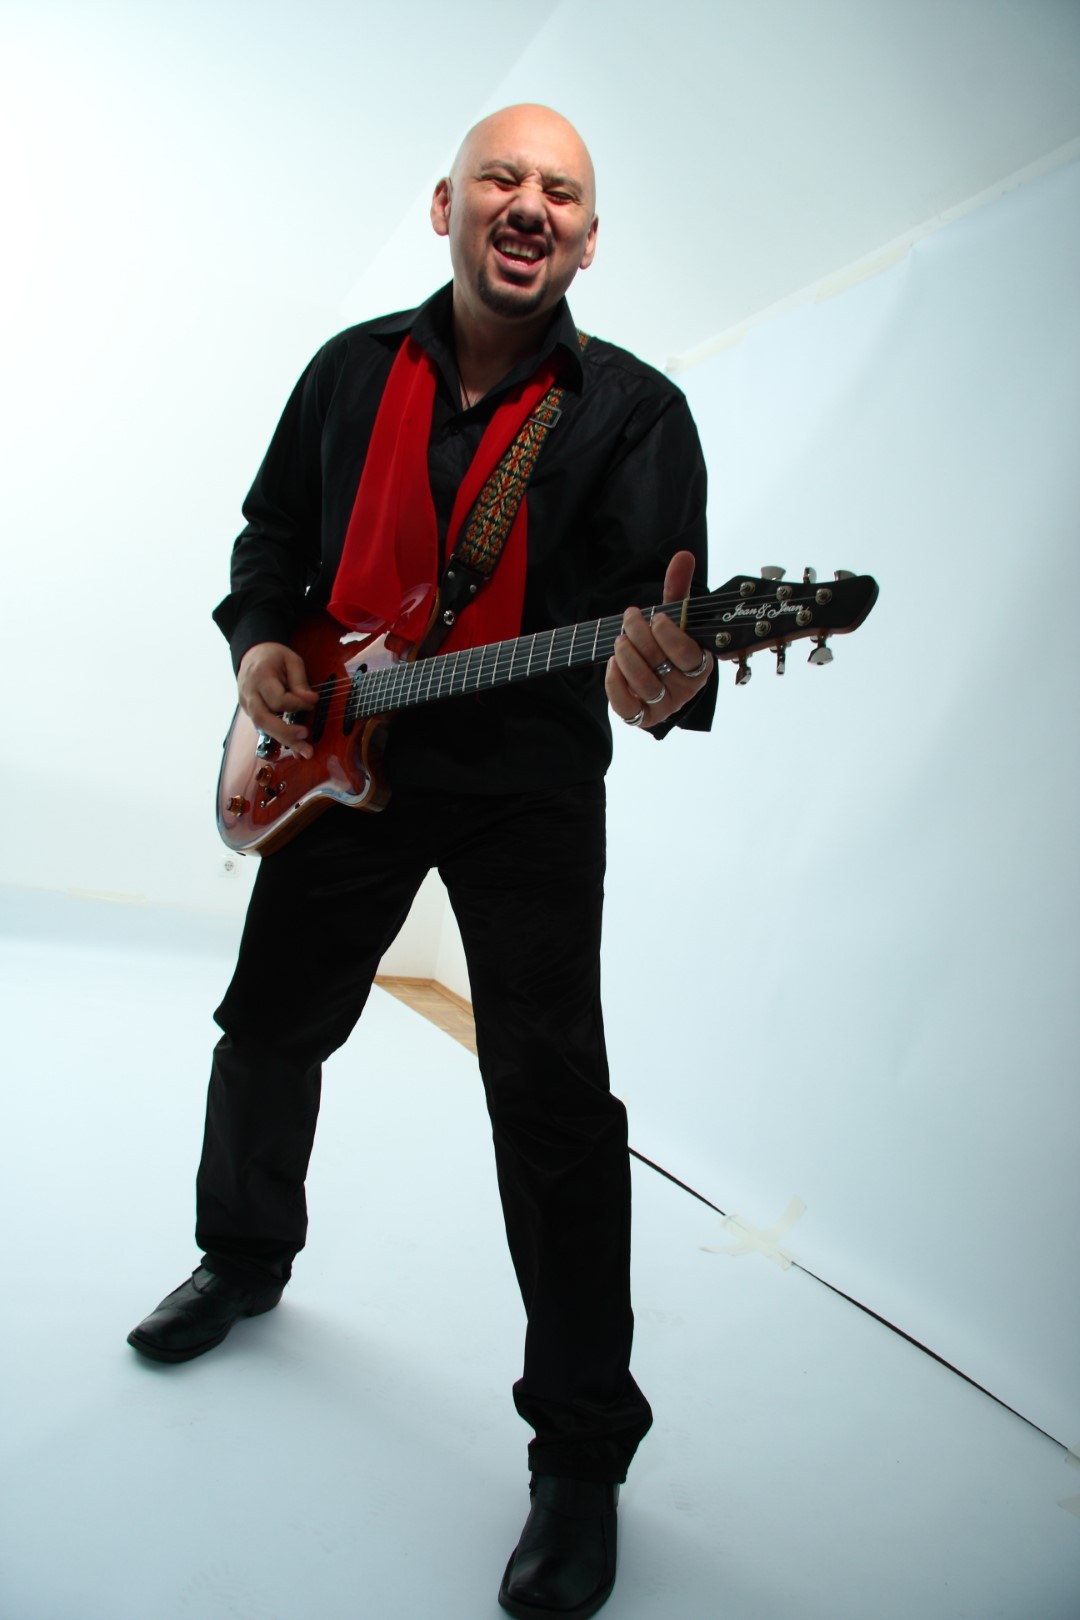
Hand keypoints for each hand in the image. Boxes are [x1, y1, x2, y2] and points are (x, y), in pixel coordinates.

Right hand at [236, 642, 318, 759]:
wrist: (251, 654)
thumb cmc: (274, 656)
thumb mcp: (291, 660)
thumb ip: (299, 681)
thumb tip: (310, 701)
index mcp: (259, 677)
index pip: (277, 698)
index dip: (297, 703)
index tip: (313, 702)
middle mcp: (249, 694)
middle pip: (263, 719)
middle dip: (285, 731)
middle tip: (305, 737)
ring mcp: (246, 705)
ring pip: (262, 728)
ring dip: (284, 741)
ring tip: (304, 751)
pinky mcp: (250, 713)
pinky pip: (264, 728)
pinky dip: (279, 738)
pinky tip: (295, 747)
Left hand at [604, 551, 712, 729]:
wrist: (661, 678)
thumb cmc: (668, 644)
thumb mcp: (675, 616)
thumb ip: (678, 589)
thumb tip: (683, 556)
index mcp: (701, 664)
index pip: (688, 655)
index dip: (669, 635)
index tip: (656, 617)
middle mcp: (685, 689)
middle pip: (661, 665)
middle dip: (640, 636)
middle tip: (630, 617)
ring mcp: (664, 705)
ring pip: (644, 685)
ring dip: (626, 657)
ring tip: (619, 640)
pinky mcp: (642, 717)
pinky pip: (627, 707)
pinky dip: (615, 684)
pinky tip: (612, 664)